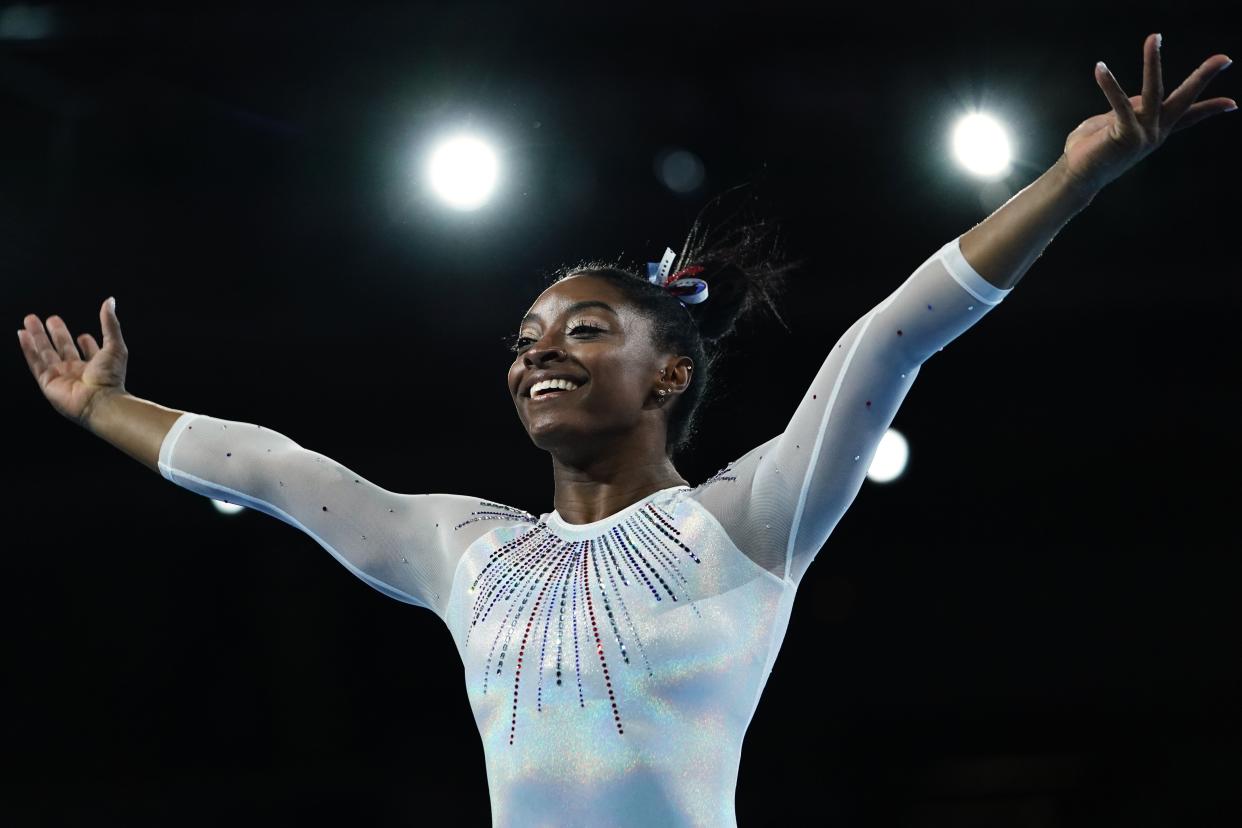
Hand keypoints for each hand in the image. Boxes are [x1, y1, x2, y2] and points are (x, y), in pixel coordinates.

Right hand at [18, 298, 129, 427]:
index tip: (83, 335)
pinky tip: (22, 335)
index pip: (89, 352)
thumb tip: (110, 301)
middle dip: (55, 334)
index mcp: (96, 367)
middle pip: (63, 349)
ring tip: (29, 321)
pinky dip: (27, 348)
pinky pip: (35, 363)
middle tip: (50, 319)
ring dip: (37, 337)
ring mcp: (62, 377)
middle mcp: (78, 372)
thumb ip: (110, 323)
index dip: (86, 343)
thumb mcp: (115, 345)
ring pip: (45, 353)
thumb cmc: (111, 378)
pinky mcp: (48, 382)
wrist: (99, 401)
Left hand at [1059, 33, 1234, 194]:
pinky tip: (1101, 68)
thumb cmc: (1089, 150)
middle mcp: (1155, 132)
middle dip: (1204, 76)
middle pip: (1184, 99)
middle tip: (1225, 58)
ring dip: (1153, 62)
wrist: (1074, 176)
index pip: (1188, 117)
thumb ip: (1127, 109)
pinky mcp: (1125, 135)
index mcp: (1156, 130)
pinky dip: (1109, 83)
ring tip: (1154, 37)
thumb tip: (1137, 99)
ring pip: (1154, 91)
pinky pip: (1119, 102)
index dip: (1210, 109)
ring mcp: (1143, 135)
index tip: (1232, 104)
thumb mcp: (1113, 124)